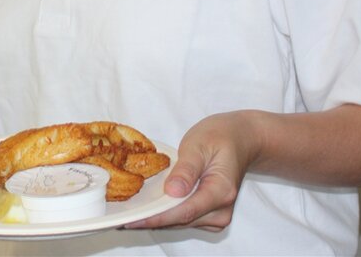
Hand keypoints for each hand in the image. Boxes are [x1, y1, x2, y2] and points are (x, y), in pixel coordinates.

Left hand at [125, 111, 260, 231]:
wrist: (240, 139)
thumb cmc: (219, 137)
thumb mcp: (199, 145)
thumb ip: (186, 170)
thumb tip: (173, 192)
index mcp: (220, 191)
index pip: (184, 212)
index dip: (157, 218)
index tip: (133, 220)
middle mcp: (221, 210)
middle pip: (181, 220)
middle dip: (151, 220)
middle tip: (120, 219)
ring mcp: (217, 215)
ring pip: (181, 222)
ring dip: (156, 219)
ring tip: (127, 216)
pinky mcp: (209, 213)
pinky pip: (184, 217)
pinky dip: (165, 214)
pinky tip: (145, 210)